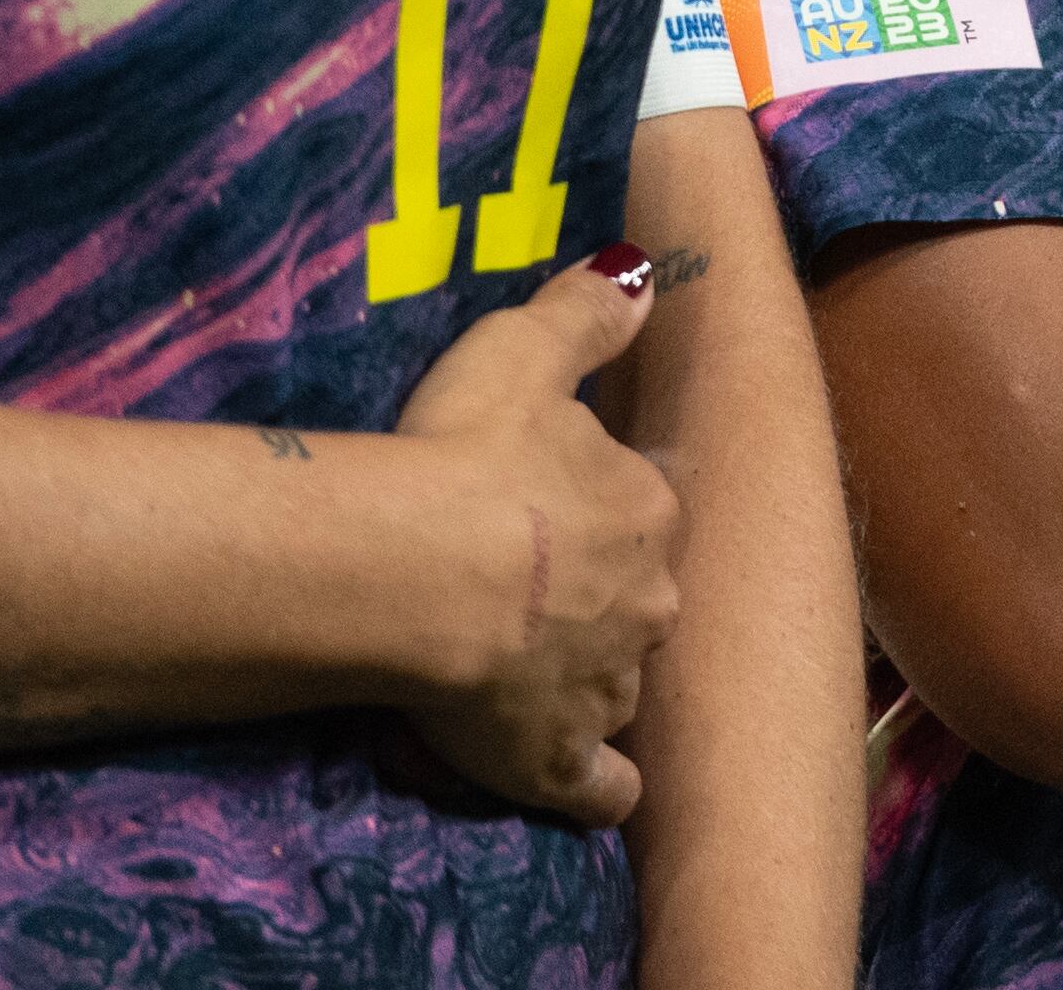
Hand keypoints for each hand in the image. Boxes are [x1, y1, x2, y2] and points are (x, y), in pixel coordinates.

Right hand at [390, 251, 684, 822]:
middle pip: (638, 598)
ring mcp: (608, 689)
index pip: (643, 503)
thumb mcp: (525, 349)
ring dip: (590, 679)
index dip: (596, 503)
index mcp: (648, 509)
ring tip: (527, 672)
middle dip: (601, 596)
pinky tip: (583, 785)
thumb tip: (646, 273)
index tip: (548, 503)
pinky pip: (603, 789)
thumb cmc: (466, 452)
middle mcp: (650, 603)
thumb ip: (590, 313)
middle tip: (530, 590)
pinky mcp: (560, 763)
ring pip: (621, 685)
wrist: (412, 573)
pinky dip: (597, 786)